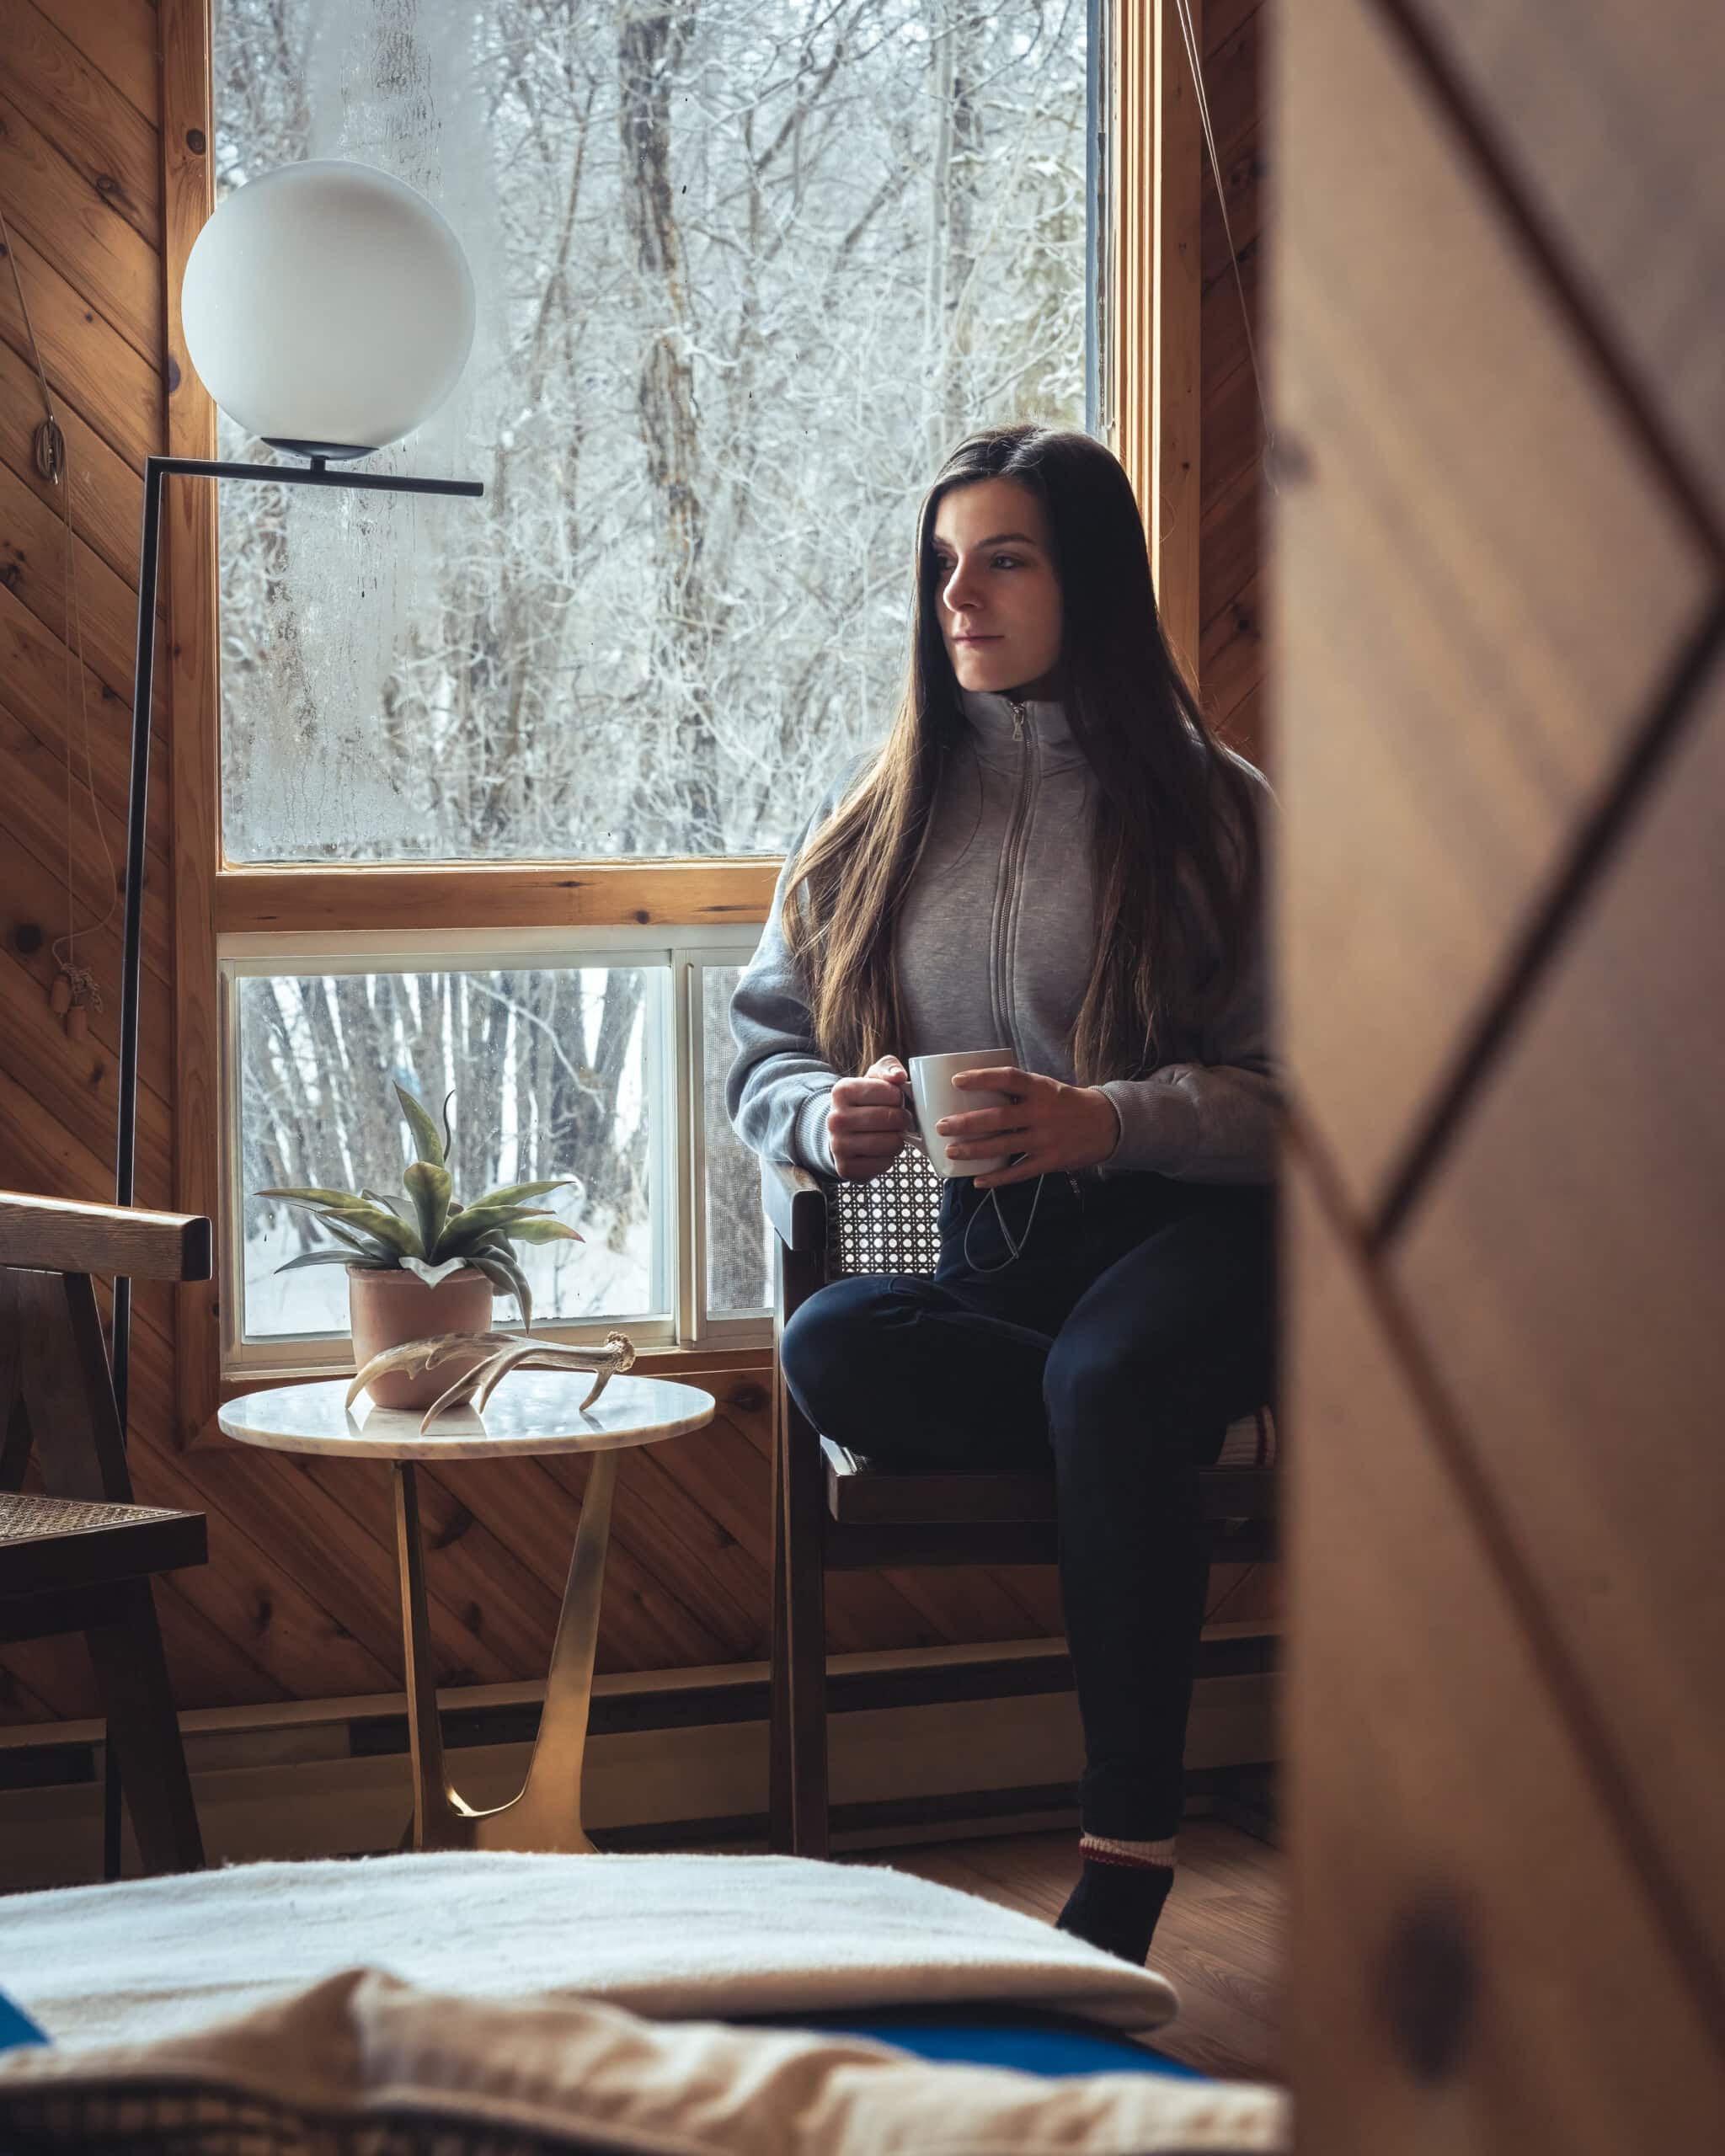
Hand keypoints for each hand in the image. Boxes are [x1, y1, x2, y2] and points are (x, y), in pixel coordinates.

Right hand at [827, 1055, 909, 1181]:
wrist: (839, 1133)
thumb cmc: (863, 1103)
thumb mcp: (873, 1078)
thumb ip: (889, 1068)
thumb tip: (899, 1076)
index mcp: (842, 1091)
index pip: (891, 1093)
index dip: (900, 1097)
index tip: (894, 1100)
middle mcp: (835, 1118)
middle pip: (892, 1119)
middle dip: (903, 1119)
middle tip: (899, 1120)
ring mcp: (838, 1145)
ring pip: (891, 1143)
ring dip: (898, 1139)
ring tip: (891, 1134)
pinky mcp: (846, 1168)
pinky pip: (884, 1164)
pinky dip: (889, 1158)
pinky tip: (881, 1151)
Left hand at [937, 1065, 1119, 1188]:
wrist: (1106, 1125)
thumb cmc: (1066, 1103)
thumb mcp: (1047, 1087)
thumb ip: (1018, 1090)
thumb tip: (975, 1090)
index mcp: (1040, 1089)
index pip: (1009, 1078)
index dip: (982, 1078)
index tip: (956, 1081)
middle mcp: (1042, 1113)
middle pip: (999, 1117)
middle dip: (967, 1123)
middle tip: (941, 1126)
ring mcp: (1046, 1139)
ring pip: (1004, 1146)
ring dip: (975, 1151)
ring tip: (951, 1151)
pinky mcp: (1050, 1161)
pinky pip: (1019, 1173)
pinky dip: (997, 1179)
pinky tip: (977, 1181)